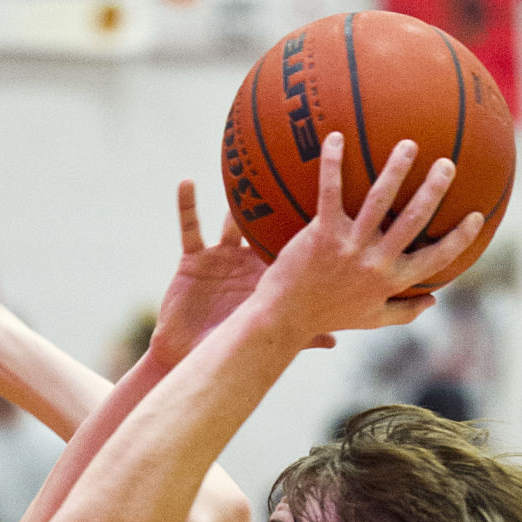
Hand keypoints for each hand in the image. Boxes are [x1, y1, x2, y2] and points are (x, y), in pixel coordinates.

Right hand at [148, 185, 332, 370]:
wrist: (190, 354)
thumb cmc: (230, 347)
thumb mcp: (265, 336)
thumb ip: (300, 335)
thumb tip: (335, 339)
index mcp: (268, 277)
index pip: (293, 247)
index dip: (307, 227)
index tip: (327, 199)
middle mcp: (247, 261)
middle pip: (265, 225)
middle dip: (277, 203)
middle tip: (297, 167)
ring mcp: (220, 256)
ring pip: (230, 219)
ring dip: (236, 196)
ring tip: (245, 167)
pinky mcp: (193, 258)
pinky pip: (189, 226)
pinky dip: (186, 205)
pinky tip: (187, 181)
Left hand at [253, 134, 483, 346]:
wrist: (284, 317)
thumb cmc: (328, 316)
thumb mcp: (370, 320)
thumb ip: (403, 311)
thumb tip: (433, 301)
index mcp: (390, 281)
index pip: (434, 259)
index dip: (459, 239)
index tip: (477, 216)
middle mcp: (375, 263)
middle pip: (412, 221)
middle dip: (433, 191)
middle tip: (446, 164)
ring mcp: (348, 247)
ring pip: (378, 202)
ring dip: (395, 170)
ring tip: (407, 145)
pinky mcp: (321, 234)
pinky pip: (329, 192)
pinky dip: (332, 164)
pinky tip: (335, 137)